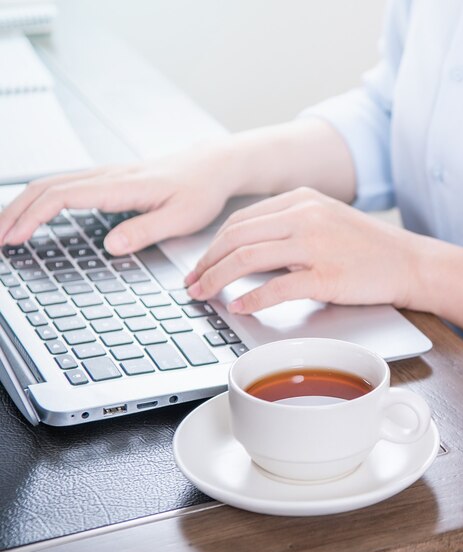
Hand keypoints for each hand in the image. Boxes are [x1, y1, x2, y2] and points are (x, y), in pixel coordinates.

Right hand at [0, 145, 239, 254]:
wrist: (214, 166)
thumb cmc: (202, 190)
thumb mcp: (182, 217)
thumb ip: (146, 230)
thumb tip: (111, 246)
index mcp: (122, 185)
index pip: (63, 196)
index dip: (33, 217)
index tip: (14, 239)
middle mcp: (109, 176)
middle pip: (46, 187)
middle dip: (15, 212)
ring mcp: (107, 176)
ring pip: (52, 184)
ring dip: (24, 205)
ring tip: (6, 230)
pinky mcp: (111, 181)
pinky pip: (66, 186)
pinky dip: (42, 200)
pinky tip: (36, 215)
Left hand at [185, 188, 423, 313]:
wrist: (410, 262)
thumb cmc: (368, 247)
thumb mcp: (325, 221)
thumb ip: (287, 229)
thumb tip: (245, 254)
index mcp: (300, 199)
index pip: (241, 220)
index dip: (212, 245)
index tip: (199, 265)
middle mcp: (304, 215)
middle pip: (237, 236)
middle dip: (206, 263)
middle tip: (192, 284)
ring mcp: (315, 244)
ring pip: (249, 257)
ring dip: (218, 278)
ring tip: (203, 295)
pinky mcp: (326, 274)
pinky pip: (277, 286)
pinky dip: (252, 298)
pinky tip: (238, 306)